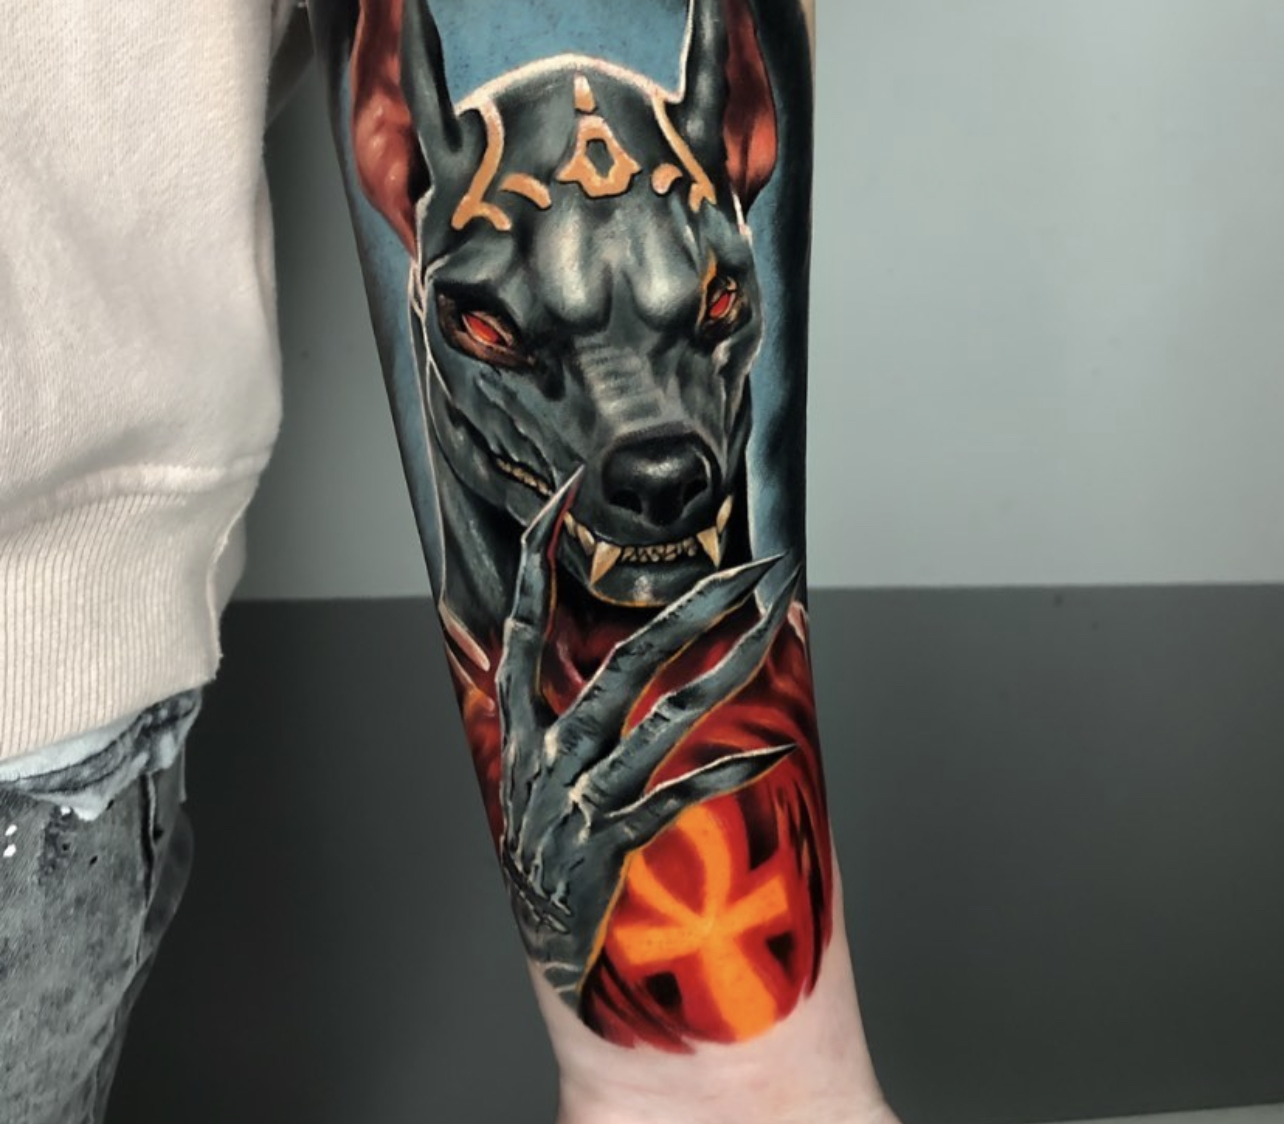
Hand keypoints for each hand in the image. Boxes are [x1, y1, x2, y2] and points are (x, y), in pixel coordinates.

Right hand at [496, 475, 796, 1004]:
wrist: (588, 1006)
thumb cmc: (575, 898)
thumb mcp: (547, 805)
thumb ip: (576, 737)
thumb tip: (642, 667)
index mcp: (518, 745)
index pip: (519, 631)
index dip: (535, 561)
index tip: (561, 496)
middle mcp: (545, 770)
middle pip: (619, 665)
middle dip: (688, 605)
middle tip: (747, 565)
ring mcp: (582, 813)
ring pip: (663, 720)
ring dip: (730, 667)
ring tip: (776, 625)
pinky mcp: (619, 859)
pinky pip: (685, 798)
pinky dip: (733, 769)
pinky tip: (777, 748)